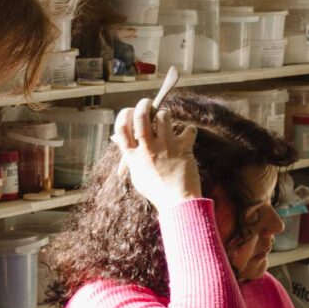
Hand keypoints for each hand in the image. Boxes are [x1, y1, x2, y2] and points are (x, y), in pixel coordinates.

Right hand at [113, 94, 200, 209]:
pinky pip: (188, 130)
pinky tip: (187, 136)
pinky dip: (189, 131)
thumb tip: (119, 140)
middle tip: (148, 103)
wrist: (178, 204)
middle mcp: (147, 149)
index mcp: (133, 156)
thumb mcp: (137, 176)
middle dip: (144, 104)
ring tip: (167, 120)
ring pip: (163, 117)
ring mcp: (165, 148)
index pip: (121, 127)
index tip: (130, 112)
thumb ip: (130, 158)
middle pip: (141, 116)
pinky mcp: (183, 148)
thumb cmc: (157, 192)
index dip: (124, 114)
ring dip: (165, 115)